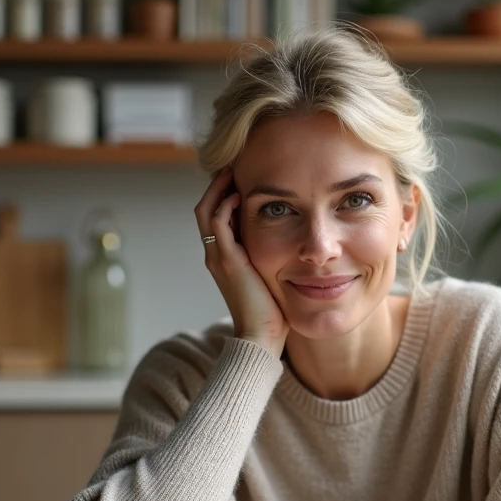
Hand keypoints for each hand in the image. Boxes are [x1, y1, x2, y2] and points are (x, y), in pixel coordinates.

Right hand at [195, 167, 288, 357]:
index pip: (217, 215)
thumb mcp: (271, 275)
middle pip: (206, 207)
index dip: (225, 193)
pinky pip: (217, 224)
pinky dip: (224, 205)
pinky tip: (239, 193)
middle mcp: (215, 253)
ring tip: (233, 169)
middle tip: (235, 164)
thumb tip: (294, 241)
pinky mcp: (226, 260)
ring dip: (218, 187)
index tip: (244, 175)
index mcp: (225, 256)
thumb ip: (273, 256)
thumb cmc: (272, 311)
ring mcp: (218, 256)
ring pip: (207, 211)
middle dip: (219, 183)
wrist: (262, 337)